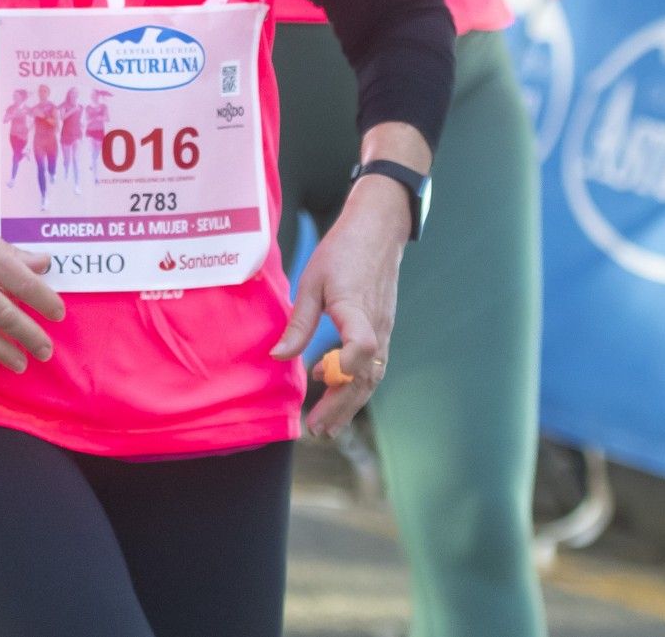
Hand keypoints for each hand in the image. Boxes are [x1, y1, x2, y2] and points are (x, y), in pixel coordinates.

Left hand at [272, 181, 406, 437]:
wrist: (376, 233)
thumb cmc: (341, 253)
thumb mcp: (311, 282)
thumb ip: (299, 322)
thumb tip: (280, 357)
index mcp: (357, 309)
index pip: (363, 344)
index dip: (347, 364)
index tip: (325, 378)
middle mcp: (377, 326)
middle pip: (364, 375)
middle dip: (341, 407)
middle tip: (318, 430)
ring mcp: (384, 331)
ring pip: (370, 376)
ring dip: (348, 403)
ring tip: (325, 425)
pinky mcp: (382, 330)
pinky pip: (370, 365)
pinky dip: (352, 381)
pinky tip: (329, 381)